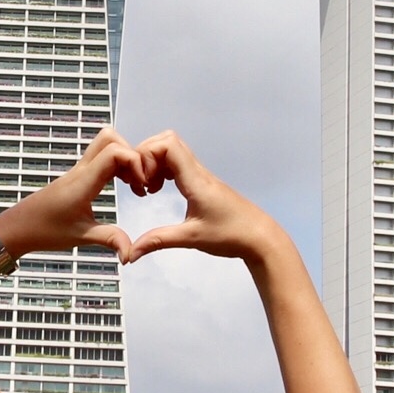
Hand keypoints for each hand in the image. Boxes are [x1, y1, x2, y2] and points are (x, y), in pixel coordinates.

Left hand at [0, 129, 149, 261]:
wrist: (16, 228)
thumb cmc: (42, 230)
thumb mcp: (81, 237)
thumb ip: (110, 239)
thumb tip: (132, 252)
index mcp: (82, 182)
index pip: (114, 152)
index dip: (134, 162)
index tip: (142, 185)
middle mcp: (80, 171)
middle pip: (109, 138)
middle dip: (132, 154)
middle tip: (140, 180)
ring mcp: (77, 172)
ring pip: (104, 145)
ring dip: (125, 159)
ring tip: (134, 185)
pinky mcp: (77, 177)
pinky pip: (100, 159)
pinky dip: (116, 165)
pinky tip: (122, 185)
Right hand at [117, 131, 283, 265]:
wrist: (261, 239)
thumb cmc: (231, 235)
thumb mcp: (191, 238)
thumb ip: (158, 240)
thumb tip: (132, 252)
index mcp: (195, 180)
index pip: (167, 145)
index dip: (147, 155)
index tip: (143, 180)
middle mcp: (198, 172)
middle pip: (167, 140)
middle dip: (146, 156)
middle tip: (142, 181)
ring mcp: (202, 175)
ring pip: (173, 150)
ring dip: (154, 162)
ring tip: (149, 186)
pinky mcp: (203, 182)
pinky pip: (179, 163)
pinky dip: (163, 169)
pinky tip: (161, 189)